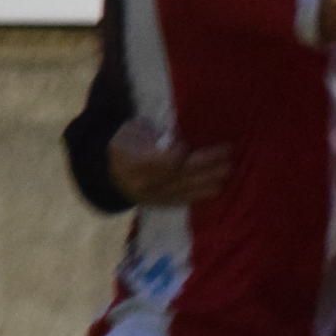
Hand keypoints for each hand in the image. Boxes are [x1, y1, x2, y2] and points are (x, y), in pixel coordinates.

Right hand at [107, 118, 230, 206]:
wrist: (108, 174)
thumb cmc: (124, 143)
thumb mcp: (132, 130)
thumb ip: (152, 134)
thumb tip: (176, 137)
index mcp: (135, 162)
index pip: (164, 161)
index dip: (179, 152)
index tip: (185, 143)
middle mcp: (146, 184)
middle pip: (181, 175)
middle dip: (206, 166)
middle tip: (228, 157)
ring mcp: (153, 197)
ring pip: (184, 189)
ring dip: (208, 181)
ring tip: (227, 173)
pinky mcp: (159, 204)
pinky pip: (181, 201)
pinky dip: (199, 195)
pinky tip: (216, 189)